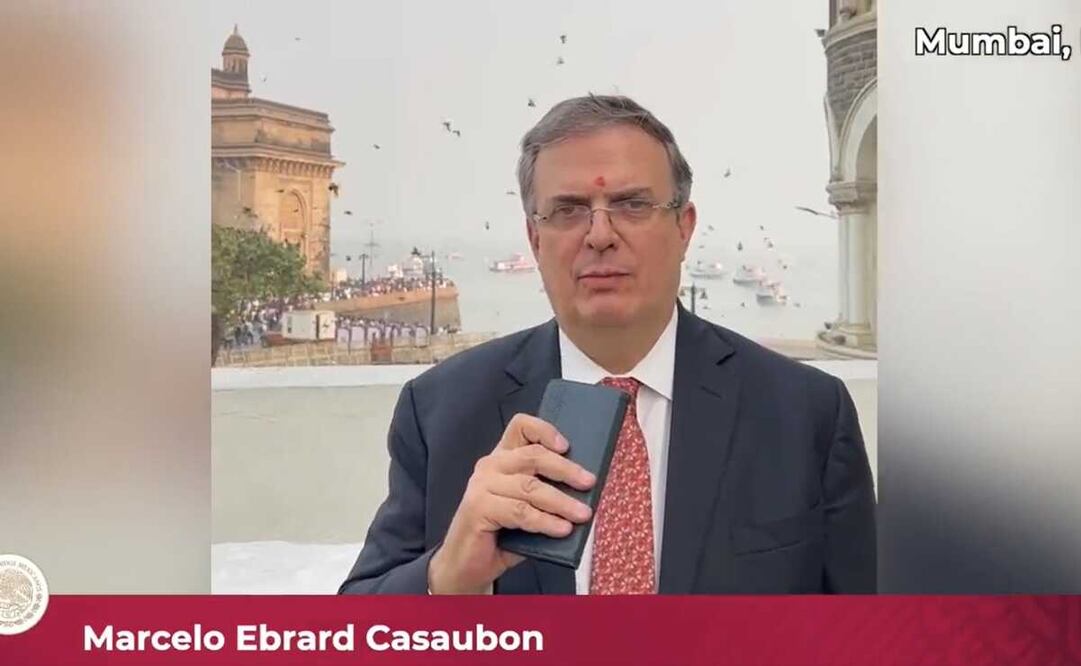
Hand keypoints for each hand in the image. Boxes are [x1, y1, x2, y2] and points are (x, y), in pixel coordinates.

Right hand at [427, 413, 595, 593]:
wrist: (466, 566)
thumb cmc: (501, 535)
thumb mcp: (527, 507)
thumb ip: (546, 494)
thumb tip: (582, 492)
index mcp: (502, 458)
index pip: (520, 427)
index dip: (544, 430)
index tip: (566, 446)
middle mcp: (490, 466)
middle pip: (532, 456)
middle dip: (565, 469)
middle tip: (589, 483)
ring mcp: (482, 486)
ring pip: (530, 487)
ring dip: (561, 501)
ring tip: (582, 514)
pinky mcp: (478, 508)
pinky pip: (520, 512)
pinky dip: (545, 521)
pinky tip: (562, 529)